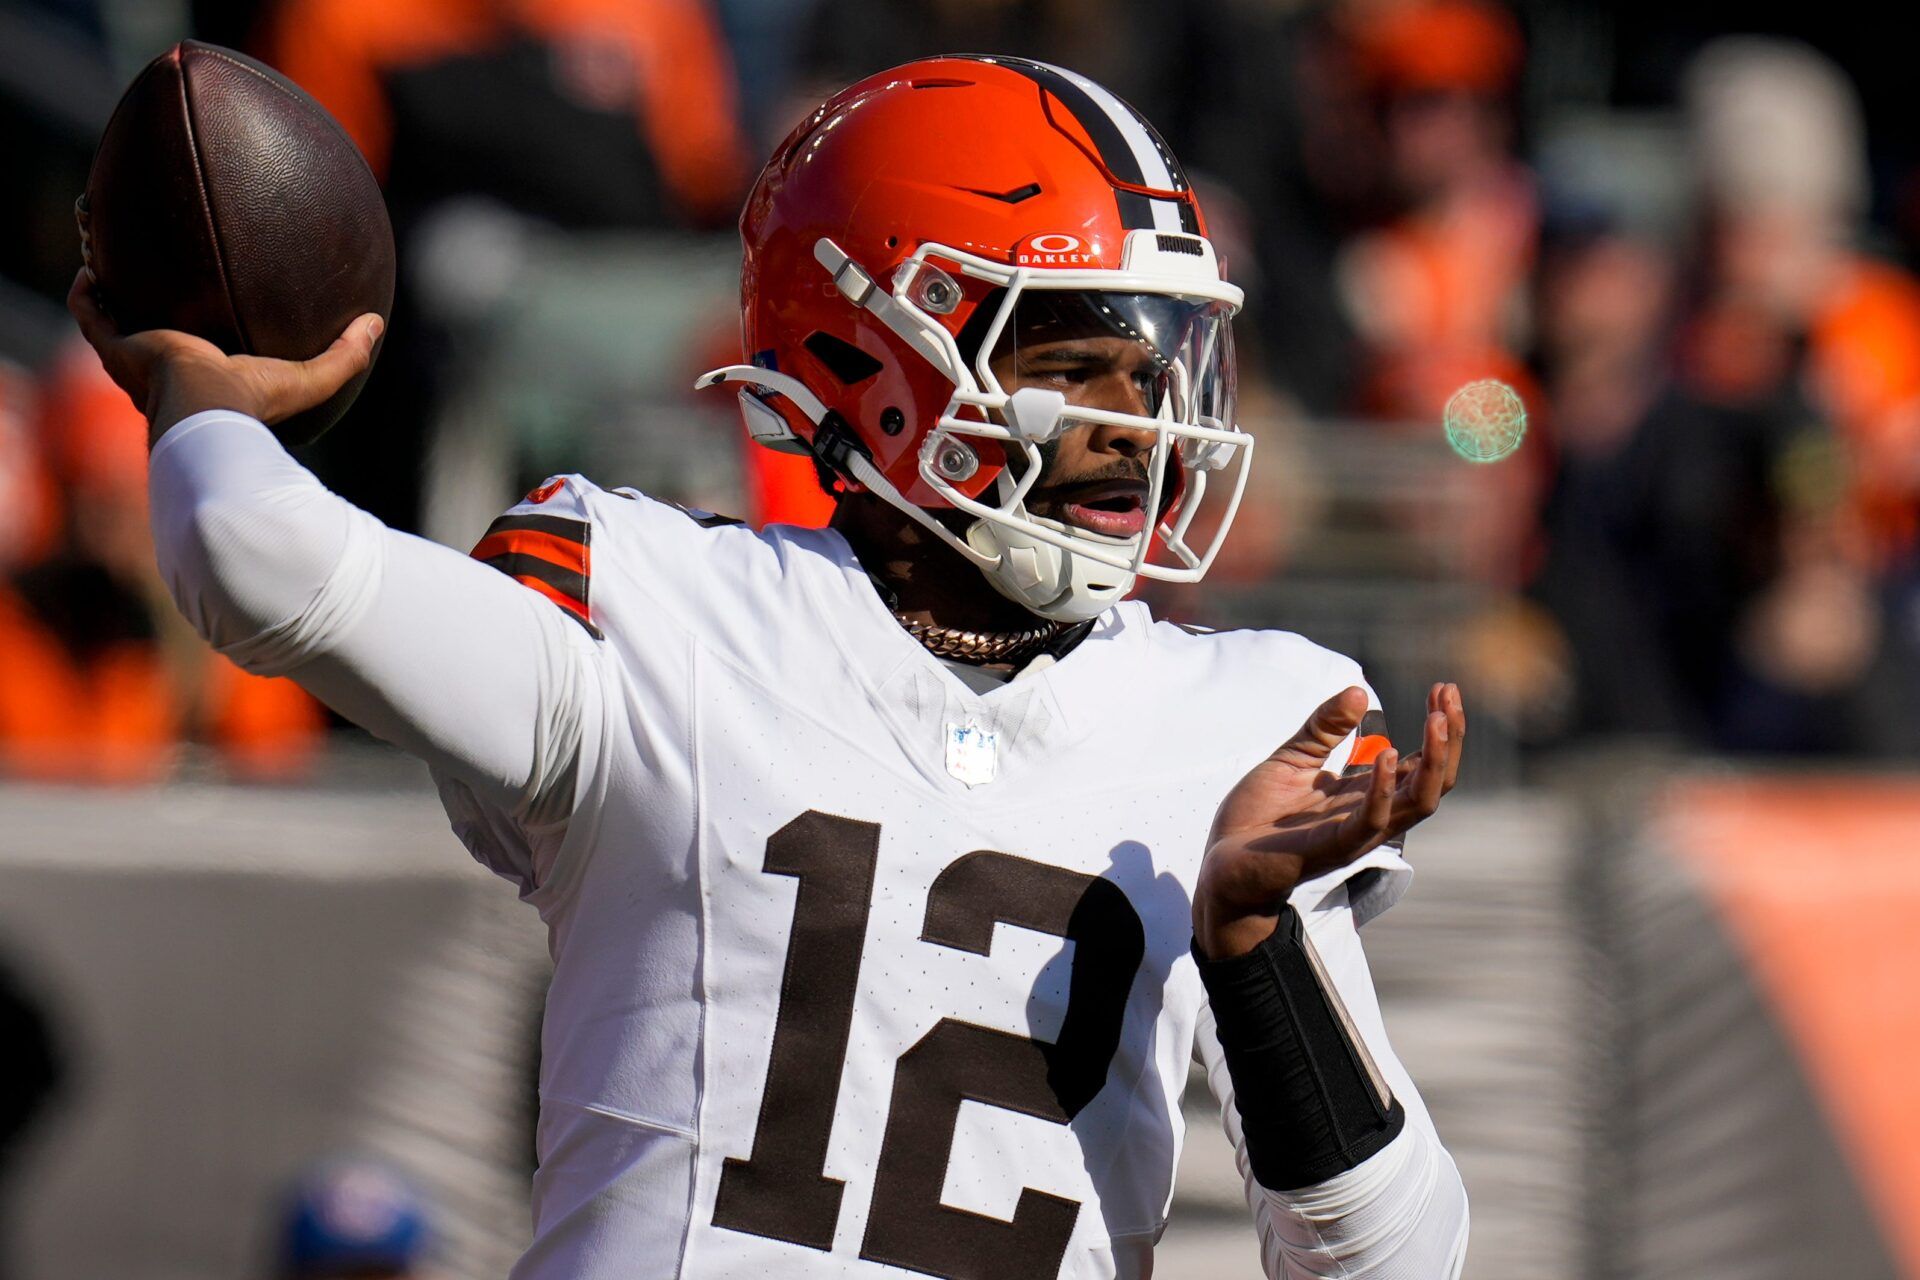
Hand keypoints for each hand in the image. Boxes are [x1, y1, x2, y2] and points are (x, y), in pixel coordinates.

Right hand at [66, 268, 382, 444]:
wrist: (206, 409)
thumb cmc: (256, 400)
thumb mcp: (311, 377)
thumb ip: (346, 355)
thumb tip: (378, 323)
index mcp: (207, 382)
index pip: (200, 360)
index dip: (199, 337)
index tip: (207, 308)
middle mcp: (165, 376)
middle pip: (149, 339)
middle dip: (146, 313)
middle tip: (153, 281)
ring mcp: (135, 363)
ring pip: (112, 324)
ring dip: (109, 294)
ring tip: (108, 261)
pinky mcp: (116, 350)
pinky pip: (89, 314)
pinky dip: (86, 292)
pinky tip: (91, 265)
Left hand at [1193, 682, 1464, 960]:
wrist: (1222, 863)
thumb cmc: (1260, 818)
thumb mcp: (1293, 758)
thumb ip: (1324, 728)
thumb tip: (1359, 691)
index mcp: (1366, 796)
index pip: (1421, 764)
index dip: (1438, 728)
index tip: (1443, 687)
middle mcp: (1372, 816)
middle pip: (1434, 782)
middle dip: (1448, 738)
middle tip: (1449, 694)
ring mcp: (1356, 834)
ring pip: (1419, 803)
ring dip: (1433, 760)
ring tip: (1436, 718)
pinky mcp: (1332, 847)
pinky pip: (1371, 821)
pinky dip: (1383, 790)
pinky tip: (1389, 755)